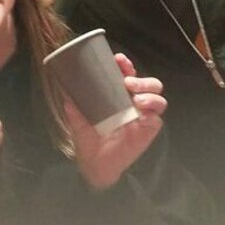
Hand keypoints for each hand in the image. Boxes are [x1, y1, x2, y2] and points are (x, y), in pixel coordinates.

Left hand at [66, 53, 165, 188]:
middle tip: (128, 82)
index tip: (118, 60)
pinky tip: (142, 112)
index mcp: (118, 93)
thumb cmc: (88, 137)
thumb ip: (73, 105)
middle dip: (141, 79)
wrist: (95, 164)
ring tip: (137, 98)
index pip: (126, 73)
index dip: (125, 65)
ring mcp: (142, 114)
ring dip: (150, 93)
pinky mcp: (148, 129)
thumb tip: (66, 91)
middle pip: (148, 82)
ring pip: (157, 97)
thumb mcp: (77, 119)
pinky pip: (157, 118)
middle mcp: (133, 100)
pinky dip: (152, 112)